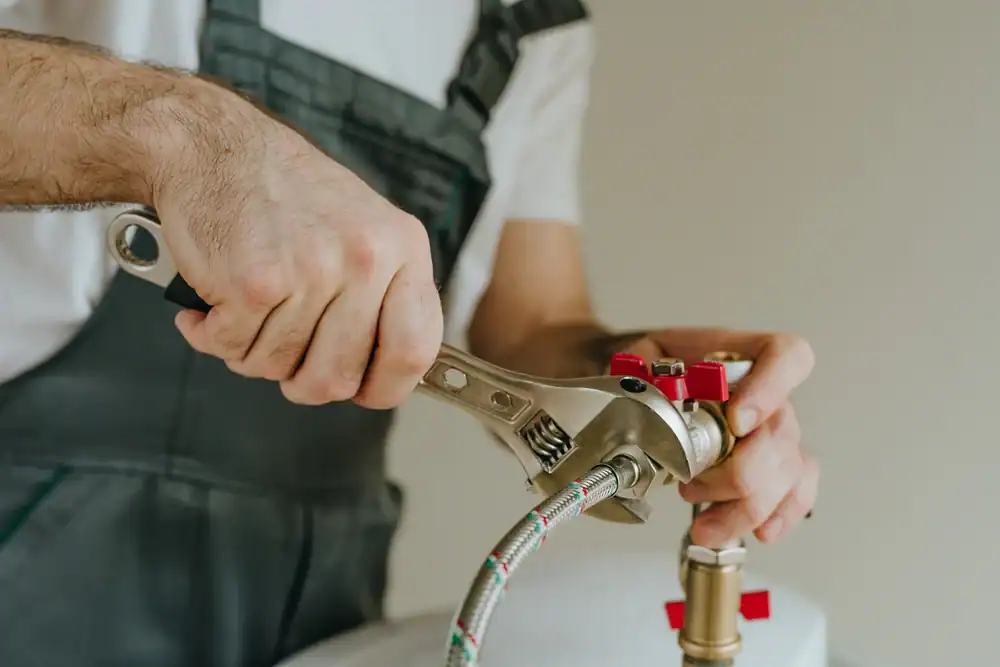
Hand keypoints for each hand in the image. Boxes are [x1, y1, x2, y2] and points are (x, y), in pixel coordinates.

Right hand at [148, 80, 441, 407]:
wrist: (219, 147)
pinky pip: (234, 348)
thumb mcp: (366, 230)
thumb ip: (383, 295)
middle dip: (301, 380)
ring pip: (279, 367)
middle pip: (339, 377)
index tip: (362, 390)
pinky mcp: (256, 282)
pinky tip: (213, 305)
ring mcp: (313, 271)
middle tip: (281, 352)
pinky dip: (212, 336)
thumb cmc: (290, 196)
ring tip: (246, 311)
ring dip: (251, 353)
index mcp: (404, 249)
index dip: (386, 386)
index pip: (415, 350)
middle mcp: (366, 260)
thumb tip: (384, 372)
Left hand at [618, 328, 817, 547]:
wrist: (657, 381)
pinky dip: (781, 515)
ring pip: (787, 473)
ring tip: (704, 525)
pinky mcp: (778, 465)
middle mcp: (771, 394)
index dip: (771, 389)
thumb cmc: (662, 367)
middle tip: (693, 488)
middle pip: (780, 434)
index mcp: (744, 355)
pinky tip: (760, 532)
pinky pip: (799, 491)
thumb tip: (641, 386)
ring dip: (745, 508)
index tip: (738, 420)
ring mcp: (778, 432)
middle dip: (737, 474)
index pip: (786, 356)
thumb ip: (641, 365)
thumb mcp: (645, 353)